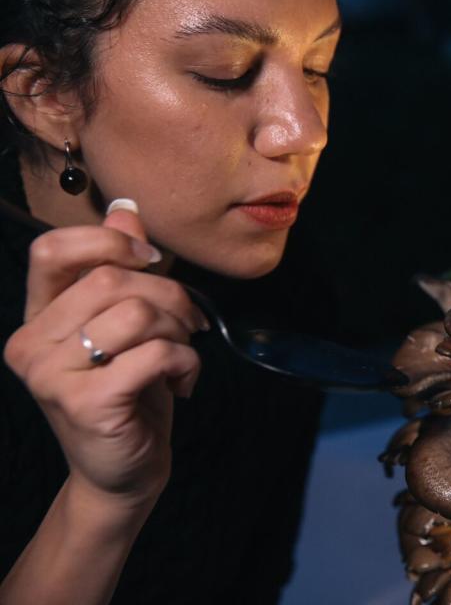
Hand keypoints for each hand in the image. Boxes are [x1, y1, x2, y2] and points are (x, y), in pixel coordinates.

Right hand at [3, 205, 204, 506]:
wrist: (123, 471)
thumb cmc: (129, 393)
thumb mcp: (125, 327)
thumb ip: (120, 268)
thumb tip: (125, 209)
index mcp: (37, 318)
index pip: (51, 250)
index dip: (108, 243)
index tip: (151, 261)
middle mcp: (31, 344)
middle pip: (110, 279)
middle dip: (170, 296)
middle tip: (189, 325)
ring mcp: (52, 376)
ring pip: (135, 313)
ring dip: (179, 330)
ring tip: (182, 355)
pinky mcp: (87, 403)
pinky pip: (154, 354)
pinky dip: (185, 361)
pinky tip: (182, 382)